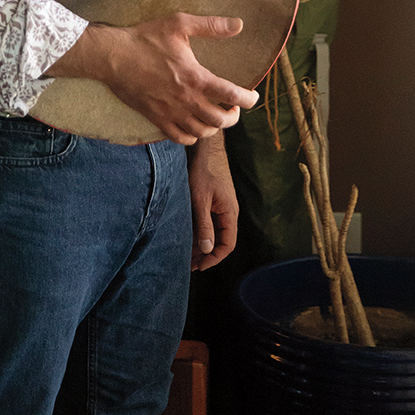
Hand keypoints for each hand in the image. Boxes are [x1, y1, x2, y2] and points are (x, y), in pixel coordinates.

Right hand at [45, 13, 258, 145]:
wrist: (113, 56)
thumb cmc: (146, 38)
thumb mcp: (180, 24)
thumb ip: (211, 26)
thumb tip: (239, 25)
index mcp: (196, 78)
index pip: (231, 95)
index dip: (248, 99)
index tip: (253, 96)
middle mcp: (186, 100)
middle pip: (220, 120)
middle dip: (233, 116)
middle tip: (234, 107)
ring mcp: (170, 112)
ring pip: (201, 132)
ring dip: (214, 127)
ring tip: (216, 115)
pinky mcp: (156, 119)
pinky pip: (180, 138)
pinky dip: (192, 136)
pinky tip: (194, 126)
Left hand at [188, 136, 238, 270]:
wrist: (205, 148)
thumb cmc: (203, 171)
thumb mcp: (200, 200)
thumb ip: (204, 225)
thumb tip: (207, 250)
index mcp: (229, 213)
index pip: (228, 244)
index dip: (215, 258)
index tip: (200, 266)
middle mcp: (228, 212)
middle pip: (220, 240)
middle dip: (206, 254)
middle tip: (188, 264)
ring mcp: (222, 206)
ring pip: (214, 231)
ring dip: (201, 243)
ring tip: (185, 254)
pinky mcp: (214, 201)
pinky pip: (209, 221)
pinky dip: (200, 230)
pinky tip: (187, 235)